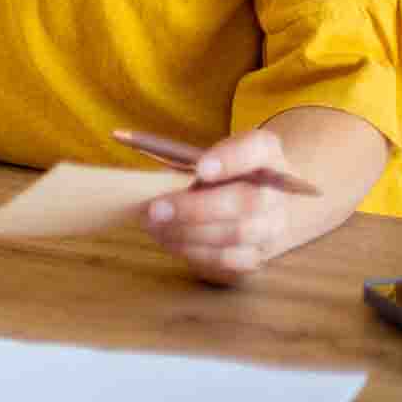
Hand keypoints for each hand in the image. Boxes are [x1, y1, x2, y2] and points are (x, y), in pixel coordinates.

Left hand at [142, 129, 295, 284]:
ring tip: (153, 226)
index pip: (258, 149)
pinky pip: (230, 261)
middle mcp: (277, 191)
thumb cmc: (219, 172)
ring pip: (236, 235)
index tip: (201, 169)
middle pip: (247, 202)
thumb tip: (124, 140)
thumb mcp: (208, 152)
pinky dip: (195, 253)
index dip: (231, 160)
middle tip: (155, 210)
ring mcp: (273, 226)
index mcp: (265, 153)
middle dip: (196, 209)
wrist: (252, 202)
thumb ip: (182, 155)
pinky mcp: (259, 254)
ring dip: (188, 233)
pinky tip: (170, 241)